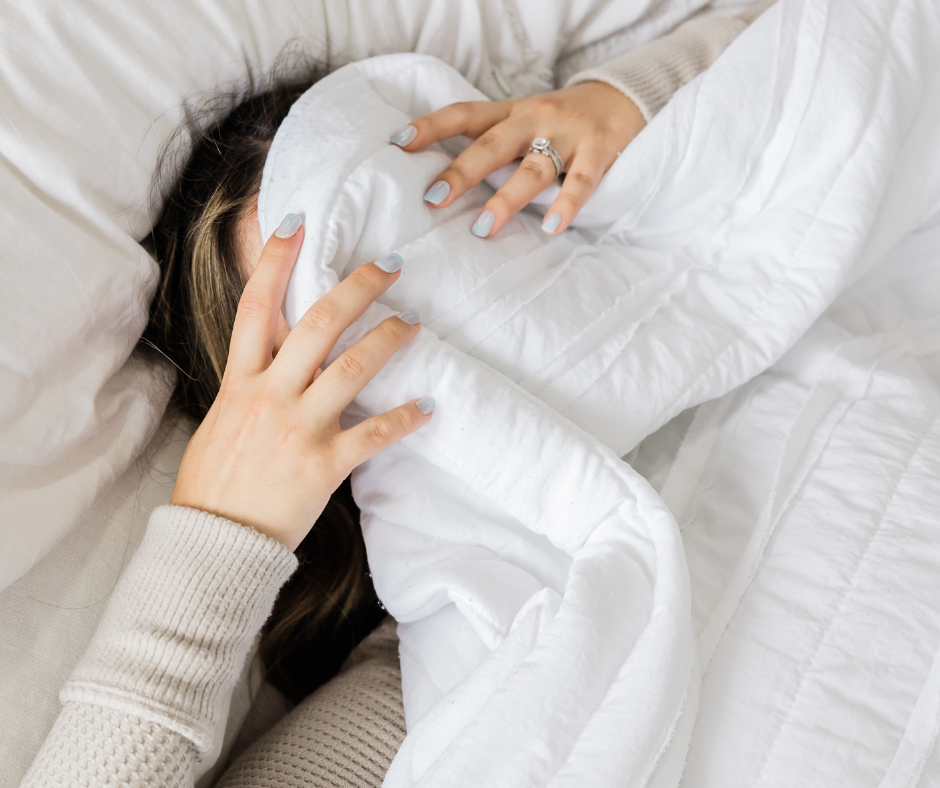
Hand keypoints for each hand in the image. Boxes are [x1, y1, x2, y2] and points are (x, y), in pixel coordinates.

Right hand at [171, 216, 431, 549]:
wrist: (211, 542)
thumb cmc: (214, 482)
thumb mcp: (220, 420)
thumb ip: (250, 384)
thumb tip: (272, 357)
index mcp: (240, 382)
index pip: (256, 306)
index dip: (275, 260)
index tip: (298, 222)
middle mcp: (270, 395)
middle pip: (318, 323)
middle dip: (358, 287)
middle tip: (390, 265)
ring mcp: (298, 428)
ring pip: (353, 368)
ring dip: (389, 338)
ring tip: (415, 321)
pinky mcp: (324, 465)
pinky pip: (374, 435)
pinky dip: (405, 419)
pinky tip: (429, 405)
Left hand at [391, 81, 645, 237]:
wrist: (625, 95)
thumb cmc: (563, 120)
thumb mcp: (525, 122)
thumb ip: (495, 146)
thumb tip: (448, 183)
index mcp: (511, 113)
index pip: (464, 115)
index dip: (431, 127)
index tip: (399, 143)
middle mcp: (534, 119)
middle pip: (492, 145)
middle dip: (461, 172)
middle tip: (433, 198)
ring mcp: (567, 135)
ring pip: (532, 168)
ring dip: (506, 199)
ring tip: (483, 228)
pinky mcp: (599, 150)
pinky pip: (581, 180)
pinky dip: (567, 204)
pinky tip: (552, 227)